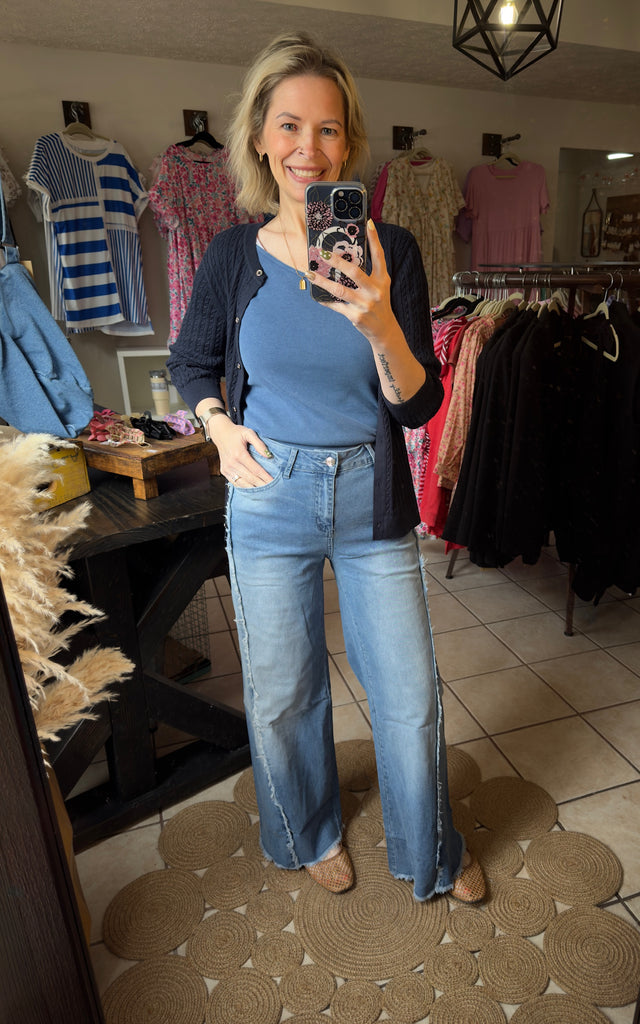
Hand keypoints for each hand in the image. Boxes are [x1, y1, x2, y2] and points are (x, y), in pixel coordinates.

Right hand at [206, 415, 273, 487]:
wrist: (220, 433)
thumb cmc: (236, 433)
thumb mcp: (248, 433)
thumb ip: (259, 444)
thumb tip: (268, 456)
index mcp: (239, 454)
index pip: (255, 469)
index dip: (265, 477)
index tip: (274, 482)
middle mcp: (232, 463)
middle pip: (250, 478)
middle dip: (262, 485)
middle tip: (272, 490)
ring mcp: (227, 468)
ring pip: (242, 483)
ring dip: (254, 489)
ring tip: (264, 493)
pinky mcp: (224, 471)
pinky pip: (235, 483)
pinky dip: (245, 488)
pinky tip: (253, 490)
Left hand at [306, 219, 398, 347]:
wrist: (384, 329)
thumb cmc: (379, 302)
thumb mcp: (380, 286)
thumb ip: (369, 272)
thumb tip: (347, 256)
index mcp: (382, 280)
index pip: (379, 256)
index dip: (375, 239)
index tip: (369, 223)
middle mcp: (375, 291)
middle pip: (354, 272)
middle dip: (337, 261)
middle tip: (322, 252)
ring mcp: (365, 304)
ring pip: (339, 290)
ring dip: (322, 281)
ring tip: (310, 273)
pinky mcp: (356, 316)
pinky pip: (336, 305)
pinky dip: (325, 300)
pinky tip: (315, 294)